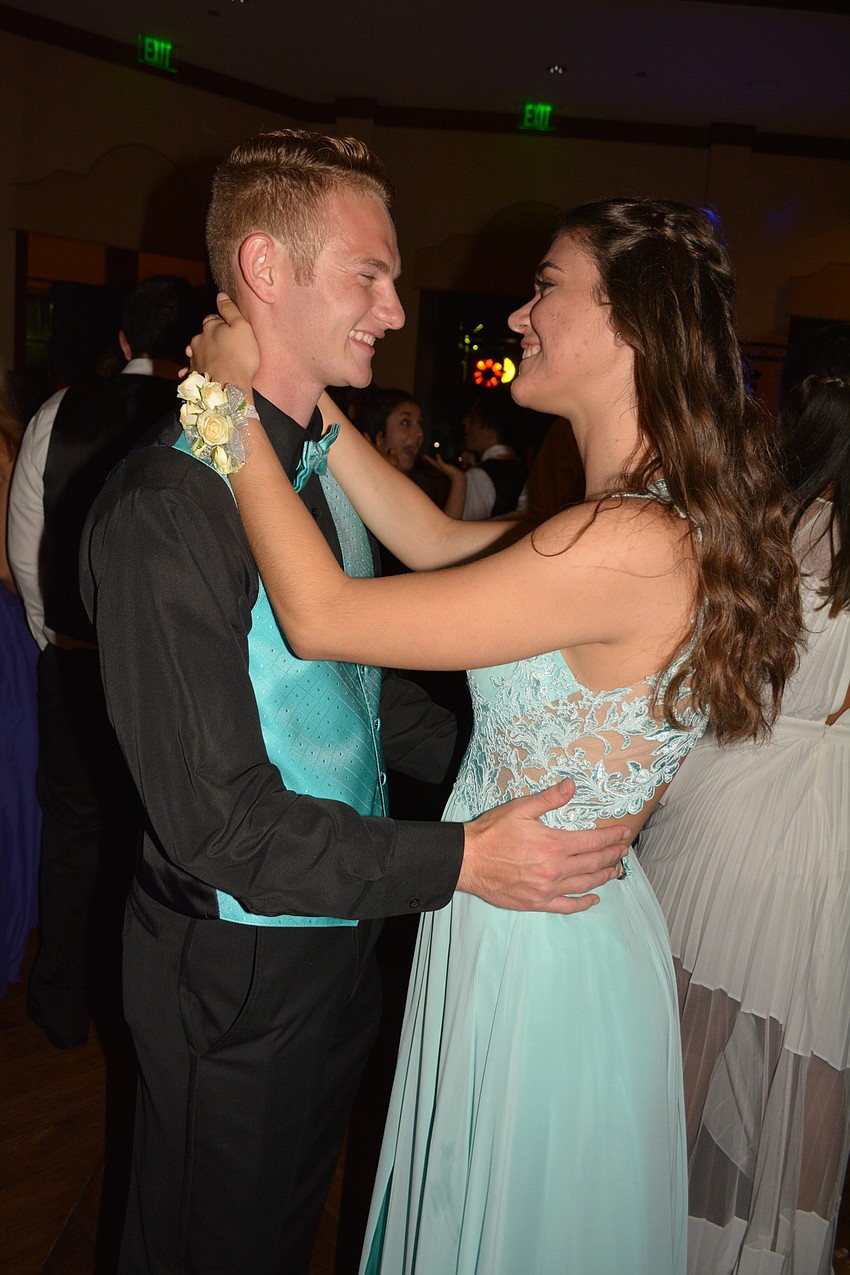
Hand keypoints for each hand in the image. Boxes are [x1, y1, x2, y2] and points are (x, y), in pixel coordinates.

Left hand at [187, 293, 259, 389]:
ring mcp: (194, 358)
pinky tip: (193, 373)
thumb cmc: (240, 356)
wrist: (228, 385)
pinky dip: (192, 370)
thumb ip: (230, 310)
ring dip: (202, 354)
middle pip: (204, 335)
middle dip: (211, 338)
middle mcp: (198, 341)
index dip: (221, 323)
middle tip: (224, 345)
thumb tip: (221, 295)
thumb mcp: (242, 326)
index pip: (212, 319)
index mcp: (210, 327)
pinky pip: (191, 370)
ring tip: (212, 359)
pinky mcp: (194, 375)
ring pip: (196, 352)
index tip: (229, 328)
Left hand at [420, 453, 464, 480]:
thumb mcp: (445, 466)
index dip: (428, 459)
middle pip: (433, 463)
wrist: (458, 477)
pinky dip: (441, 460)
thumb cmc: (451, 472)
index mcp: (439, 467)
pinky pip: (443, 463)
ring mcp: (444, 468)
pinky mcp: (448, 468)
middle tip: (425, 457)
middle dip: (429, 460)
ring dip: (434, 460)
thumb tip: (437, 455)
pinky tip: (443, 459)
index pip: (432, 462)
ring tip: (432, 457)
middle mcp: (441, 467)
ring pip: (437, 463)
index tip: (423, 456)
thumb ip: (440, 461)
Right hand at [459, 780, 631, 913]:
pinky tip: (593, 899)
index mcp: (554, 844)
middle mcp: (555, 869)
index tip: (625, 833)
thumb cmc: (492, 832)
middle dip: (612, 855)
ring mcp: (547, 889)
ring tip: (614, 870)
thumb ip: (549, 799)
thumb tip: (572, 785)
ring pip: (584, 884)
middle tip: (624, 850)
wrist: (468, 860)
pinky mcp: (537, 903)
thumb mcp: (520, 809)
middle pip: (593, 863)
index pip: (593, 841)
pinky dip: (583, 903)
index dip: (612, 837)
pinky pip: (567, 906)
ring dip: (603, 877)